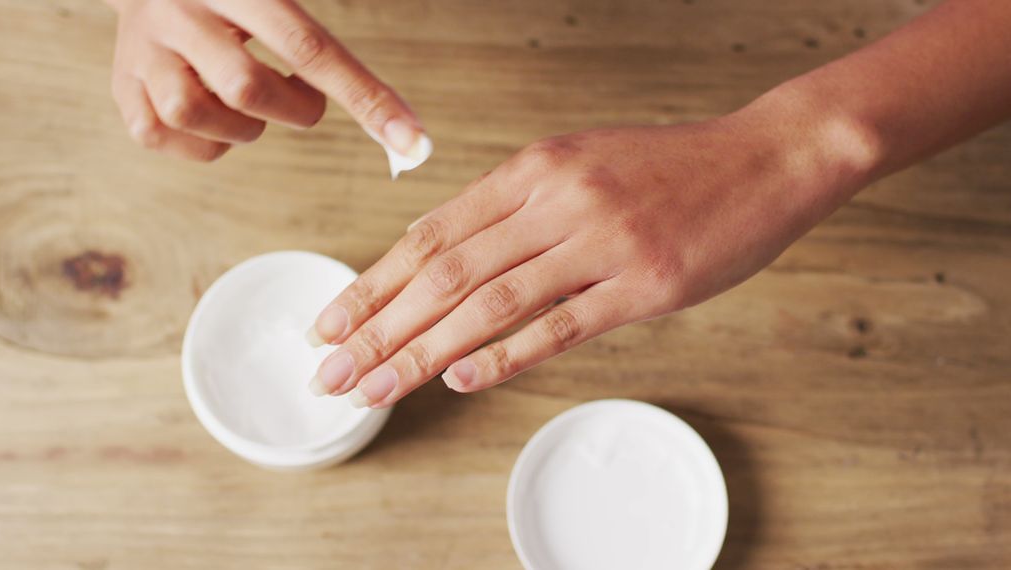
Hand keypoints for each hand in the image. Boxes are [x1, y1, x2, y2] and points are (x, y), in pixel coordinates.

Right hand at [106, 0, 426, 160]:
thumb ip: (325, 47)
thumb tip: (405, 128)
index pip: (311, 48)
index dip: (366, 99)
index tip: (413, 143)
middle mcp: (181, 11)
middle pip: (245, 86)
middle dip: (292, 109)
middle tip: (300, 101)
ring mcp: (144, 50)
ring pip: (197, 113)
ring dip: (242, 128)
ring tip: (247, 104)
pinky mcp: (121, 88)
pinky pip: (164, 137)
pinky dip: (205, 143)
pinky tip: (213, 117)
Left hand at [305, 102, 876, 407]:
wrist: (765, 158)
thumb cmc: (669, 167)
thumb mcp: (579, 163)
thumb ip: (515, 207)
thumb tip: (447, 256)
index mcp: (533, 168)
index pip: (431, 233)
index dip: (374, 283)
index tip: (333, 322)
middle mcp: (556, 200)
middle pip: (445, 273)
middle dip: (379, 327)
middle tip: (333, 370)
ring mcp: (600, 242)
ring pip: (490, 303)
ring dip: (423, 352)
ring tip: (377, 390)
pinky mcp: (643, 284)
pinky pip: (561, 325)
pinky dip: (506, 356)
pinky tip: (462, 380)